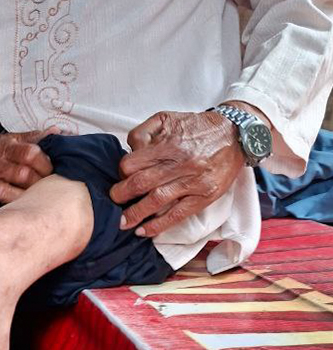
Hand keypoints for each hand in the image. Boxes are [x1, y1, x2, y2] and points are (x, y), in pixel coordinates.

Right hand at [0, 132, 53, 213]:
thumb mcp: (10, 139)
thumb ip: (33, 137)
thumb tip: (56, 131)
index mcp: (6, 150)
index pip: (30, 154)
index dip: (44, 163)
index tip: (50, 169)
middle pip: (22, 175)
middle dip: (38, 182)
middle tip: (45, 187)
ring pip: (5, 193)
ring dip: (21, 198)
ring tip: (31, 200)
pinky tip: (9, 217)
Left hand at [110, 109, 245, 237]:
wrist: (236, 134)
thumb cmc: (198, 127)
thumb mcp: (167, 118)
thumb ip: (144, 131)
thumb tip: (130, 151)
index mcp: (168, 143)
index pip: (133, 163)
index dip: (122, 172)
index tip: (120, 177)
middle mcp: (180, 163)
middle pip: (141, 183)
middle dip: (121, 195)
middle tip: (113, 201)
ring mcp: (193, 181)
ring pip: (156, 200)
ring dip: (135, 214)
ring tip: (123, 222)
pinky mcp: (204, 196)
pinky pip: (178, 214)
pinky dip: (159, 225)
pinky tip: (145, 231)